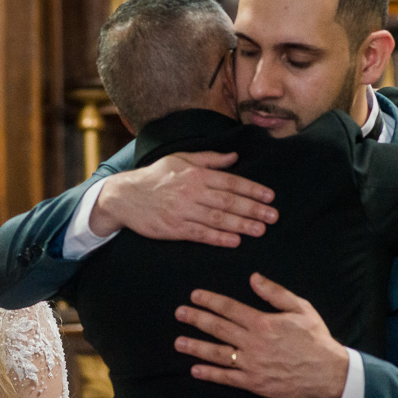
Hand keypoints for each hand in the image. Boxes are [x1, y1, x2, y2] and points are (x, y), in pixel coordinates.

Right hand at [89, 151, 276, 245]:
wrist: (124, 196)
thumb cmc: (154, 176)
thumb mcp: (180, 159)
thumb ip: (209, 159)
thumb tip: (234, 156)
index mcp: (195, 174)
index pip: (230, 182)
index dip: (252, 190)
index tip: (270, 197)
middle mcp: (191, 192)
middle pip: (228, 202)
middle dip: (253, 209)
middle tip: (273, 216)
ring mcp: (182, 211)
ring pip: (218, 219)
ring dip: (241, 225)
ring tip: (260, 230)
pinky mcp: (173, 228)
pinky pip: (200, 234)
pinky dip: (218, 238)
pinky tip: (234, 241)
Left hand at [174, 273, 349, 397]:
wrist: (328, 371)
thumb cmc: (315, 338)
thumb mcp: (300, 308)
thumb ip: (275, 293)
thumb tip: (253, 278)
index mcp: (263, 323)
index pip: (229, 308)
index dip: (210, 301)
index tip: (195, 296)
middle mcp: (253, 343)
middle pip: (218, 328)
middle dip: (196, 319)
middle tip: (179, 313)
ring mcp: (252, 364)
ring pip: (218, 353)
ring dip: (196, 347)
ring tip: (178, 342)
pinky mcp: (254, 382)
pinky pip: (228, 378)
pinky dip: (210, 374)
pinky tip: (195, 370)